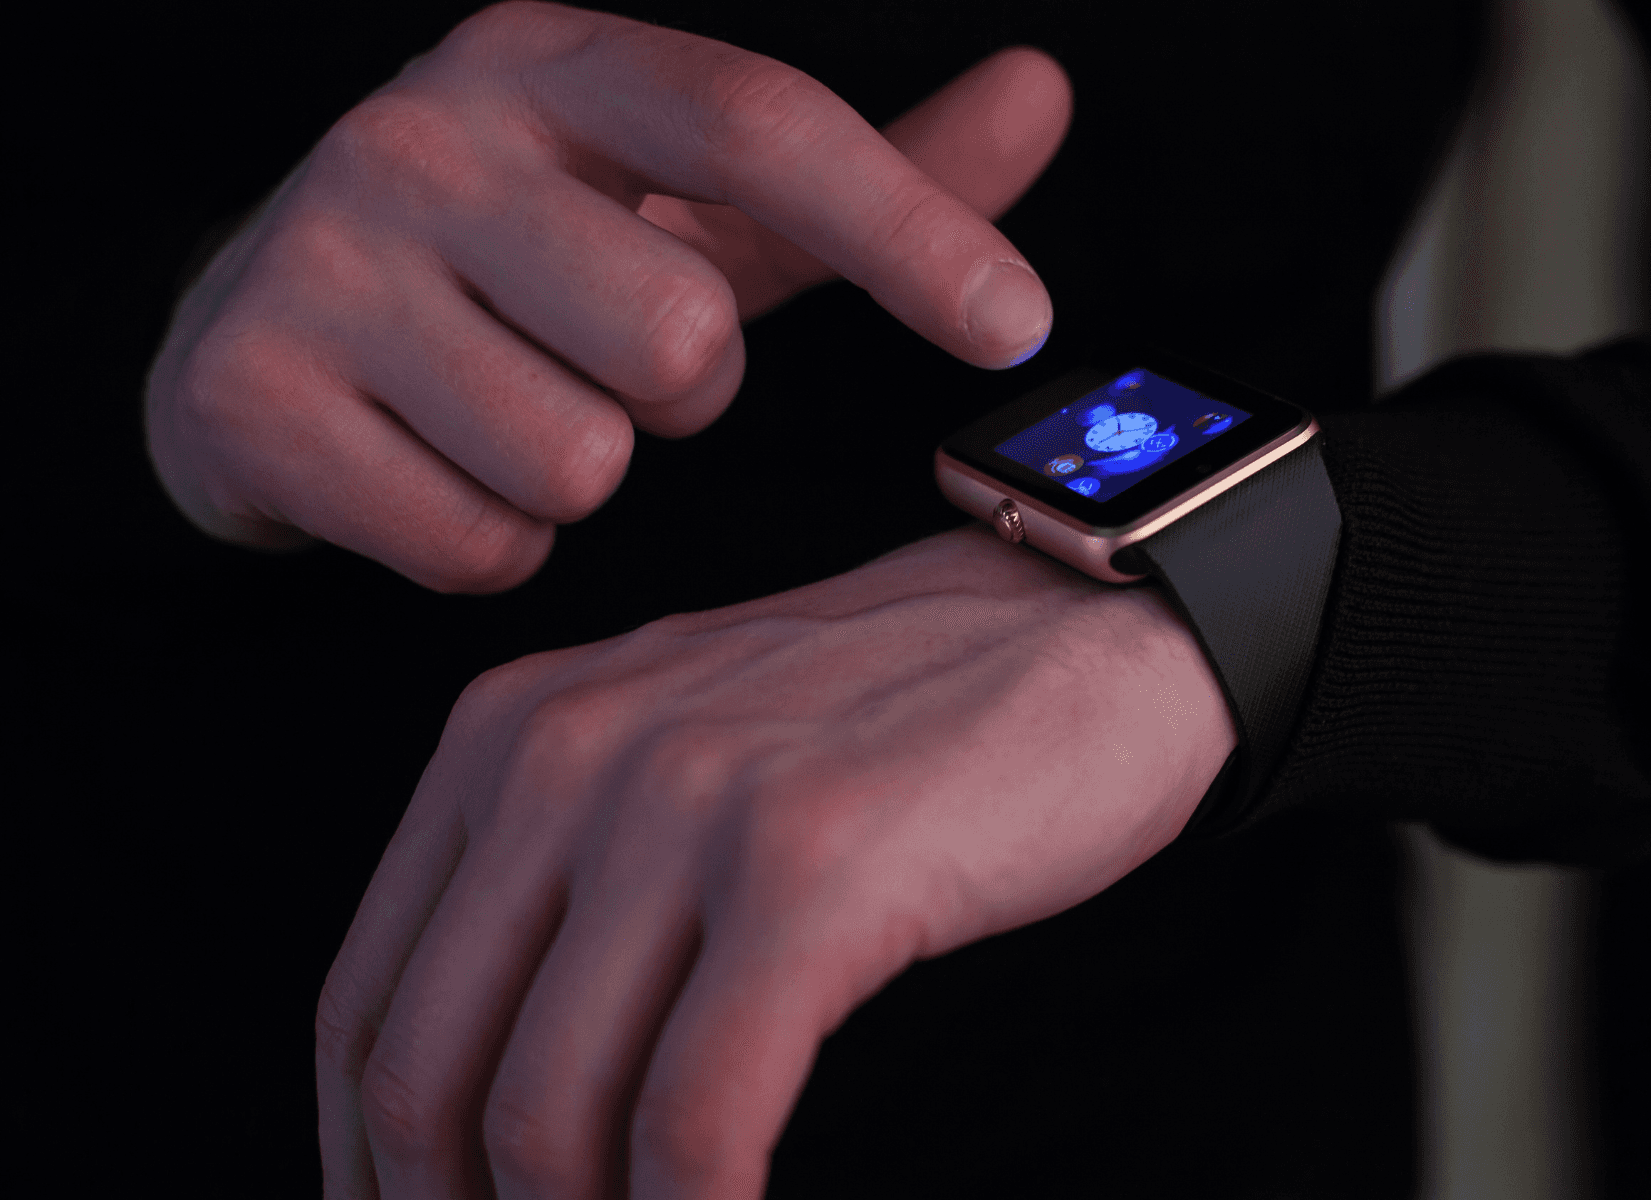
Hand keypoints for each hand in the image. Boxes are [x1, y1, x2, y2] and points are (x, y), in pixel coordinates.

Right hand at [146, 2, 1068, 591]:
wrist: (258, 322)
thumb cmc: (528, 258)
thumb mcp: (692, 199)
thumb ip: (871, 170)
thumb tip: (1043, 90)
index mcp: (548, 63)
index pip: (757, 126)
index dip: (904, 228)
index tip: (1020, 325)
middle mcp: (421, 137)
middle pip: (681, 339)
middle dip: (681, 392)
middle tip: (606, 359)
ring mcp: (319, 262)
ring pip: (580, 461)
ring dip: (584, 471)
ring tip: (511, 406)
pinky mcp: (249, 396)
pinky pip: (480, 545)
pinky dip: (493, 541)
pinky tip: (438, 468)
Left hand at [313, 526, 1233, 1197]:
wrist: (1084, 625)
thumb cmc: (894, 722)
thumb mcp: (676, 761)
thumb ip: (565, 892)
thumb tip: (482, 1118)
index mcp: (504, 737)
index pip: (360, 1011)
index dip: (363, 1175)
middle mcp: (561, 758)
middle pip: (428, 1083)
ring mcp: (684, 807)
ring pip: (547, 1121)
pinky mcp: (807, 870)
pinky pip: (697, 1122)